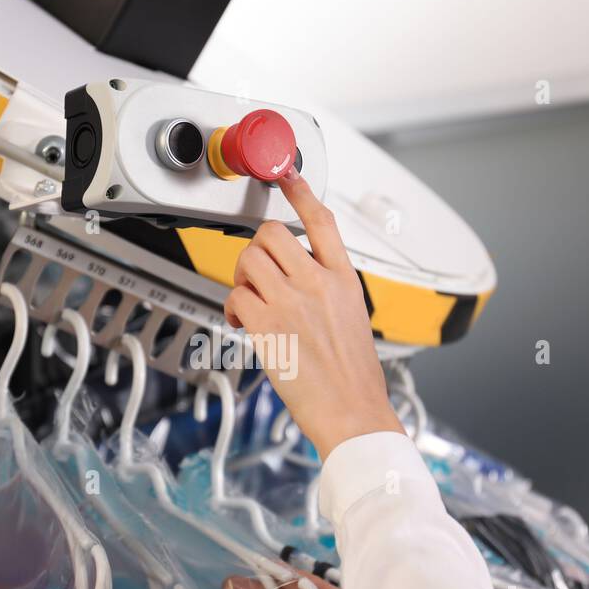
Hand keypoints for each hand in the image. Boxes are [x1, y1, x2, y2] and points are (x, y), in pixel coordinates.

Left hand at [223, 169, 403, 459]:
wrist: (353, 413)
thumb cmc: (353, 377)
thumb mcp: (352, 317)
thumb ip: (327, 289)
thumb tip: (297, 279)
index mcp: (344, 279)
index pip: (321, 220)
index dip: (300, 192)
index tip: (286, 175)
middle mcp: (318, 283)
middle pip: (271, 233)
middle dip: (256, 248)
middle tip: (258, 273)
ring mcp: (292, 302)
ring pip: (248, 260)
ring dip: (242, 279)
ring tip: (251, 302)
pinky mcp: (268, 326)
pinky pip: (236, 296)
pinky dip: (234, 309)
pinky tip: (245, 325)